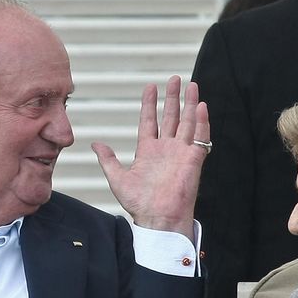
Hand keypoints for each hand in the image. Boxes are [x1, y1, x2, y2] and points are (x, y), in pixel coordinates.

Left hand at [91, 77, 209, 235]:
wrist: (158, 218)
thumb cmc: (139, 203)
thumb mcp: (117, 178)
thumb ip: (108, 159)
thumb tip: (95, 144)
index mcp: (148, 151)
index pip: (149, 120)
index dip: (150, 104)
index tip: (150, 86)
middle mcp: (166, 148)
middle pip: (171, 117)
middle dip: (173, 97)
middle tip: (174, 79)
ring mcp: (181, 152)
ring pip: (187, 122)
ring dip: (190, 104)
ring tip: (192, 85)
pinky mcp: (193, 159)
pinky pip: (199, 137)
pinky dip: (201, 122)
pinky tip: (202, 106)